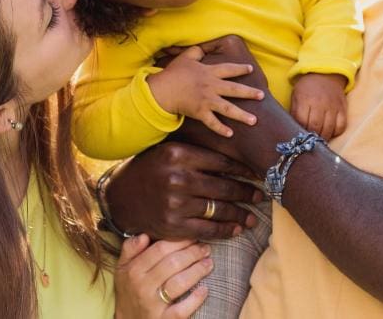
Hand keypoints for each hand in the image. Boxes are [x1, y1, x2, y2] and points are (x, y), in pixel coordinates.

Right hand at [105, 142, 261, 239]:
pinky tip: (237, 229)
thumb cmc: (150, 169)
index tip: (256, 173)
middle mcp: (177, 178)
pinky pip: (208, 229)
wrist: (121, 197)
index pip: (219, 161)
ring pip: (218, 210)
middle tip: (261, 195)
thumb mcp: (168, 151)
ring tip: (253, 216)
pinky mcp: (174, 226)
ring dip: (240, 214)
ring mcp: (175, 204)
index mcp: (178, 154)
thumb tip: (234, 152)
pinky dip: (225, 230)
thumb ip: (195, 151)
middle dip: (246, 192)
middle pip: (223, 187)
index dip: (242, 168)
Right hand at [114, 235, 211, 317]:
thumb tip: (144, 235)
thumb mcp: (123, 267)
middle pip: (172, 263)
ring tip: (209, 263)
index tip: (192, 236)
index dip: (179, 240)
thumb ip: (130, 248)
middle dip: (192, 253)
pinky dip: (195, 299)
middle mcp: (143, 286)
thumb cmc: (129, 290)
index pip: (160, 248)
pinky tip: (204, 289)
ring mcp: (153, 305)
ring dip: (197, 271)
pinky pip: (181, 310)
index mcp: (134, 270)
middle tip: (205, 248)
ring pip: (179, 283)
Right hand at [148, 45, 262, 137]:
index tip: (251, 69)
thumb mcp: (185, 57)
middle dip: (249, 92)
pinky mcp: (200, 112)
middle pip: (234, 89)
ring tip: (254, 121)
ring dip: (242, 115)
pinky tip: (230, 134)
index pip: (228, 69)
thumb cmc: (173, 73)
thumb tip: (202, 48)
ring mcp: (207, 100)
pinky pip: (212, 122)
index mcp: (209, 72)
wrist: (162, 89)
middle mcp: (211, 86)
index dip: (240, 68)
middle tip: (262, 95)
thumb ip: (196, 52)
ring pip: (228, 108)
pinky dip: (221, 128)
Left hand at [289, 73, 346, 139]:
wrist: (325, 74)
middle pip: (315, 127)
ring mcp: (333, 106)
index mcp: (305, 99)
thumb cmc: (307, 88)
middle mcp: (320, 103)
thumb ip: (294, 112)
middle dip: (311, 137)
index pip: (302, 121)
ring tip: (318, 140)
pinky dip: (336, 132)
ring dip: (323, 137)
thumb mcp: (296, 96)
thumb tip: (293, 129)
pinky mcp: (343, 109)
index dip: (300, 130)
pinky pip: (341, 126)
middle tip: (309, 141)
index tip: (299, 135)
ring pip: (329, 129)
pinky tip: (330, 132)